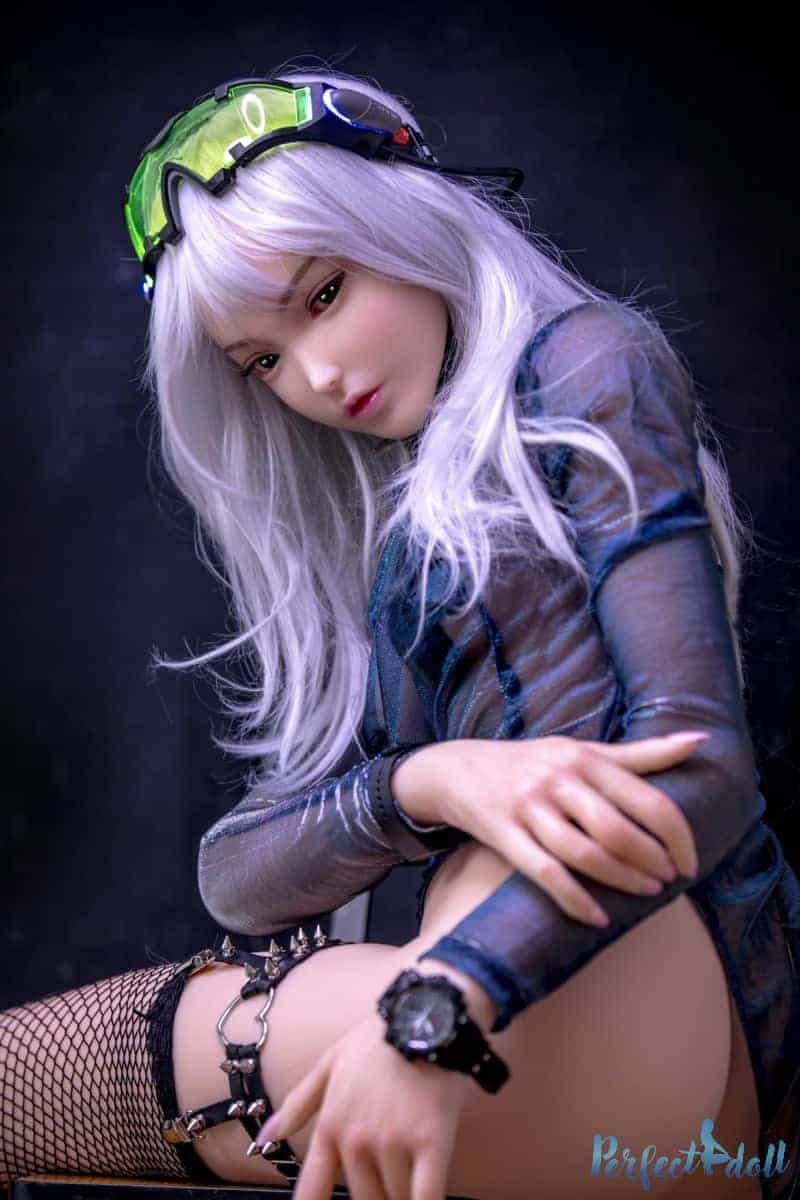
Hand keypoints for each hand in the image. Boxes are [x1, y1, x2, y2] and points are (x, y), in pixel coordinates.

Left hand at [253, 1010, 469, 1199]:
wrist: (425, 1014)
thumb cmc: (379, 1039)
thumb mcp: (331, 1062)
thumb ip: (298, 1105)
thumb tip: (264, 1138)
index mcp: (330, 1125)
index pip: (312, 1188)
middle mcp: (356, 1139)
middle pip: (366, 1198)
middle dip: (379, 1192)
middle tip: (392, 1163)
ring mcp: (392, 1142)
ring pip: (398, 1198)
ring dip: (406, 1190)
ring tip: (417, 1158)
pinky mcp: (430, 1142)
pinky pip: (426, 1196)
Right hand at [411, 732, 705, 926]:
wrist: (459, 769)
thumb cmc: (534, 763)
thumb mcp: (583, 751)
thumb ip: (641, 754)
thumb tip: (700, 739)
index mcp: (585, 758)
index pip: (646, 800)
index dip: (677, 836)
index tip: (691, 860)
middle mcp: (558, 779)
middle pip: (617, 830)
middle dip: (651, 861)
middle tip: (669, 880)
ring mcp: (529, 807)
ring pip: (584, 854)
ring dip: (622, 880)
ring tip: (646, 892)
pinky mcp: (503, 833)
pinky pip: (544, 873)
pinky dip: (574, 899)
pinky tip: (597, 918)